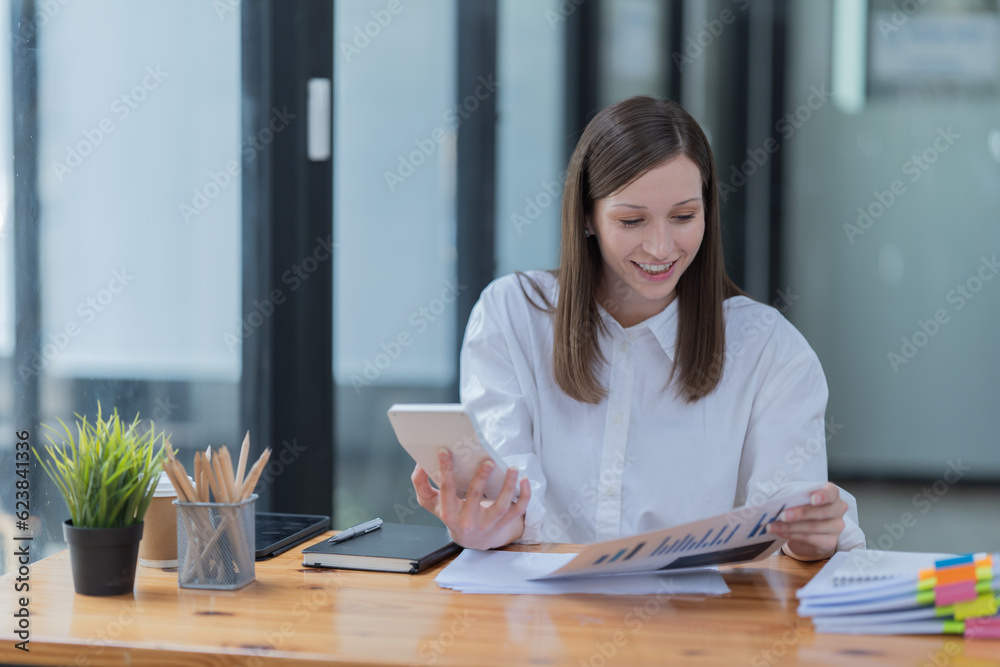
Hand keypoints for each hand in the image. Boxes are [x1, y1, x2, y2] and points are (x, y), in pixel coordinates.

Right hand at [410, 449, 530, 549]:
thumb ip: (421, 484)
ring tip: (513, 469)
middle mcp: (468, 521)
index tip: (445, 451)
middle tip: (488, 461)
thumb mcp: (432, 503)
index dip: (445, 470)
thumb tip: (419, 465)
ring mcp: (487, 524)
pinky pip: (517, 511)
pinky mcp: (503, 524)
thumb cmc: (452, 515)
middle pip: (474, 498)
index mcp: (449, 513)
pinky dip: (524, 496)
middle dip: (481, 479)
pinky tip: (525, 480)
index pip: (446, 490)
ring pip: (501, 506)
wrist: (471, 541)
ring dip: (508, 487)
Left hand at [767, 482, 846, 560]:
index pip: (831, 493)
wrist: (808, 529)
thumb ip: (795, 496)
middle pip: (822, 512)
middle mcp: (838, 509)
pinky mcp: (830, 542)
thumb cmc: (804, 507)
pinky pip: (810, 539)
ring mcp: (836, 527)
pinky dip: (792, 535)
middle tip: (782, 515)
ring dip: (790, 527)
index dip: (823, 496)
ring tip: (773, 526)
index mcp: (832, 494)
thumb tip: (775, 498)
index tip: (812, 499)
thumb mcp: (801, 498)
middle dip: (801, 513)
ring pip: (814, 527)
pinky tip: (780, 533)